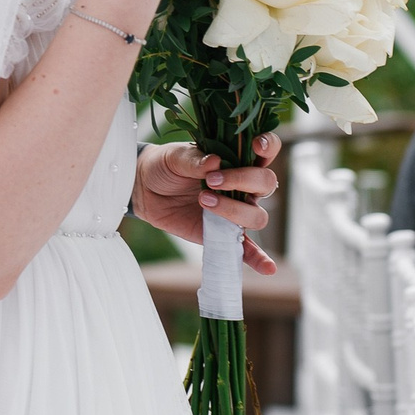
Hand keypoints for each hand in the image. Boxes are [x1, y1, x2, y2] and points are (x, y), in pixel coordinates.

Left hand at [133, 135, 280, 273]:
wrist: (146, 189)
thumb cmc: (166, 166)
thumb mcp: (175, 157)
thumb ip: (195, 159)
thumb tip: (215, 162)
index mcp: (237, 158)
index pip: (266, 151)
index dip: (268, 146)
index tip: (254, 146)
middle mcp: (243, 185)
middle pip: (265, 183)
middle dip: (243, 180)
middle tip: (211, 181)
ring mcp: (237, 210)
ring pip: (257, 215)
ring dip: (234, 210)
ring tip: (204, 201)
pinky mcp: (225, 234)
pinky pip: (247, 249)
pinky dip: (258, 258)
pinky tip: (267, 268)